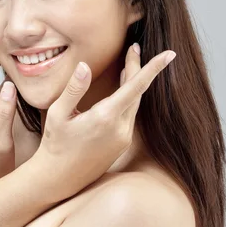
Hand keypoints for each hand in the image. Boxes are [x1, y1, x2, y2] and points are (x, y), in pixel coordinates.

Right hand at [31, 43, 175, 200]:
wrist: (59, 178)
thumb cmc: (55, 144)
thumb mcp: (57, 113)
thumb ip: (74, 89)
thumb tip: (85, 66)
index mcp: (105, 117)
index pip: (136, 86)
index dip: (153, 68)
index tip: (170, 54)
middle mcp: (120, 128)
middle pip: (137, 92)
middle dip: (137, 68)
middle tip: (134, 48)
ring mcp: (124, 138)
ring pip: (135, 104)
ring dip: (133, 83)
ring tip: (129, 63)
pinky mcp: (122, 144)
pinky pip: (130, 115)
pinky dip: (128, 98)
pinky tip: (122, 90)